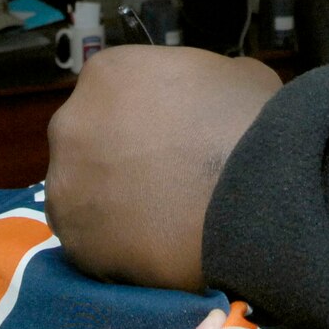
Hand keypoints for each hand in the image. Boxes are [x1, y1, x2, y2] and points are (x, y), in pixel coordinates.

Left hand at [46, 46, 281, 290]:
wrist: (261, 192)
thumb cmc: (253, 121)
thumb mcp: (234, 76)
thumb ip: (200, 85)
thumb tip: (205, 104)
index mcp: (106, 74)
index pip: (111, 97)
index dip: (141, 122)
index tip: (168, 144)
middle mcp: (71, 123)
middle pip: (87, 146)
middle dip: (117, 163)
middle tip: (163, 184)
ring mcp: (66, 186)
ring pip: (83, 198)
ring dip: (112, 209)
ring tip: (162, 225)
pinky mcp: (76, 243)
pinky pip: (93, 247)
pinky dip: (119, 252)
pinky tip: (159, 253)